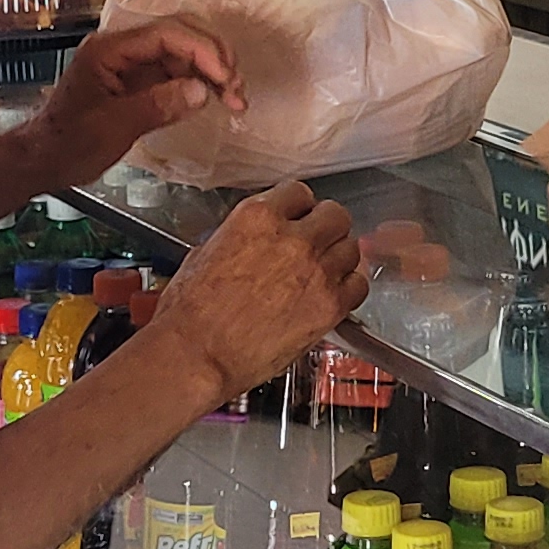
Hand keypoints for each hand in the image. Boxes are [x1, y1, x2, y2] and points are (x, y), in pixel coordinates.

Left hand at [24, 18, 242, 185]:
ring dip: (212, 69)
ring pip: (183, 50)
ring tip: (235, 97)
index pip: (167, 34)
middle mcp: (122, 48)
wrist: (43, 160)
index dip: (203, 51)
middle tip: (236, 88)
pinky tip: (216, 98)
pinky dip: (200, 82)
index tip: (225, 78)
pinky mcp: (138, 80)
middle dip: (214, 55)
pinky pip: (176, 70)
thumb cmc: (69, 144)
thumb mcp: (114, 128)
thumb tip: (201, 92)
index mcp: (109, 49)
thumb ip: (158, 106)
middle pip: (180, 32)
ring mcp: (131, 63)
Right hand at [156, 182, 367, 399]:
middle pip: (335, 215)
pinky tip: (333, 296)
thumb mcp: (204, 253)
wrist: (196, 354)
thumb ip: (240, 237)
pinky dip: (349, 289)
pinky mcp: (329, 306)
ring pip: (350, 248)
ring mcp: (315, 271)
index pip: (299, 193)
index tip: (299, 220)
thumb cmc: (190, 314)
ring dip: (339, 258)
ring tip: (323, 274)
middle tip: (318, 244)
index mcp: (257, 218)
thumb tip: (252, 241)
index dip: (300, 209)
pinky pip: (359, 285)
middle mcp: (292, 239)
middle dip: (327, 228)